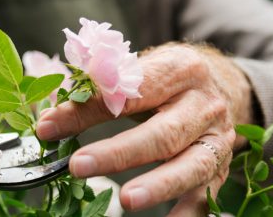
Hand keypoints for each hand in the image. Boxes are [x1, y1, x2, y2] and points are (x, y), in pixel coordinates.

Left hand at [37, 42, 254, 215]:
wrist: (224, 82)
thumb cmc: (167, 77)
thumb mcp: (139, 70)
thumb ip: (97, 90)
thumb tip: (50, 119)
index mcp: (177, 70)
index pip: (128, 92)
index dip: (86, 110)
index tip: (48, 127)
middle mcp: (203, 104)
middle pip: (161, 133)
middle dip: (118, 153)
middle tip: (78, 166)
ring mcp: (216, 138)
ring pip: (190, 165)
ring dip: (158, 186)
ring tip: (127, 201)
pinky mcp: (221, 166)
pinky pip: (206, 194)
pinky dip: (187, 213)